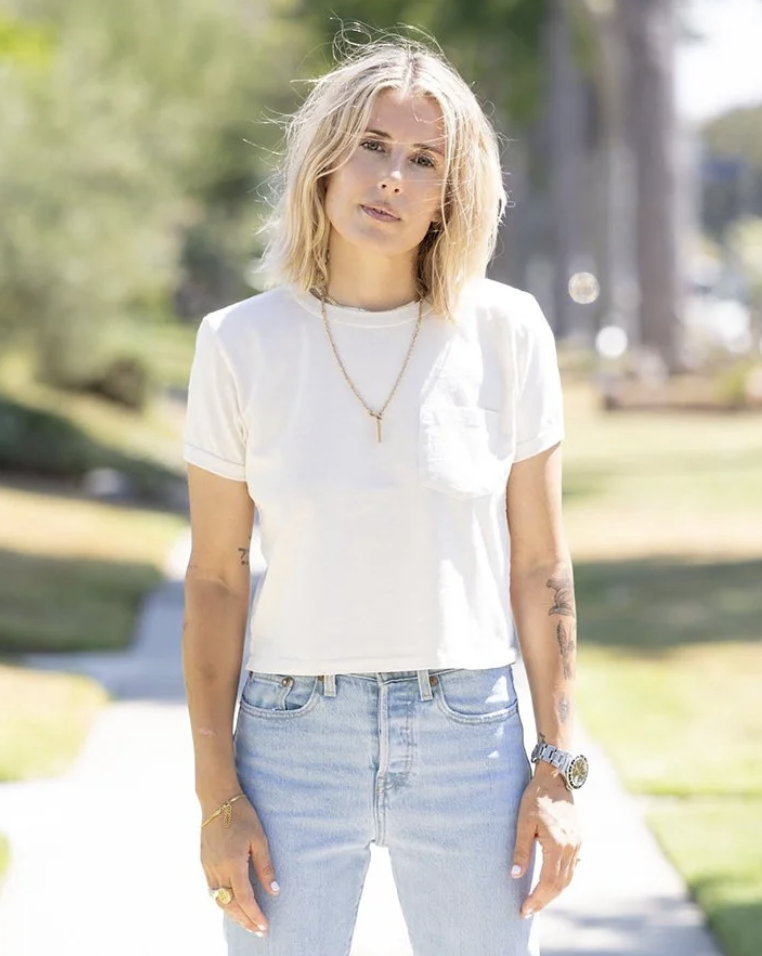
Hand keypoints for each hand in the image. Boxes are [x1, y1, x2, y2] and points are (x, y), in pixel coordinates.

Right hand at [201, 795, 279, 935]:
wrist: (217, 800)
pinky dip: (223, 902)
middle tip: (258, 931)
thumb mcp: (259, 838)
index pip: (245, 898)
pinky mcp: (204, 863)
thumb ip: (265, 867)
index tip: (264, 927)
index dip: (255, 915)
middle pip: (230, 904)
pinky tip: (232, 905)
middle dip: (244, 920)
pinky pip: (212, 890)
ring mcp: (208, 867)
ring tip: (247, 923)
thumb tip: (274, 891)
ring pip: (219, 900)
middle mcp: (218, 869)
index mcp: (233, 863)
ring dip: (233, 914)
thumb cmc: (242, 815)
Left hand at [511, 767, 581, 918]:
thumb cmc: (536, 798)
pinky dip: (560, 881)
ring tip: (537, 902)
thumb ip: (521, 849)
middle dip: (544, 900)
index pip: (548, 882)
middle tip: (527, 911)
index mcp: (557, 844)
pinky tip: (549, 884)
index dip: (537, 899)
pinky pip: (571, 869)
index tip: (524, 910)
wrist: (556, 779)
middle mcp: (570, 848)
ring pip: (567, 879)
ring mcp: (576, 844)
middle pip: (559, 884)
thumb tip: (515, 875)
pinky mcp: (577, 840)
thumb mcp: (523, 822)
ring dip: (553, 893)